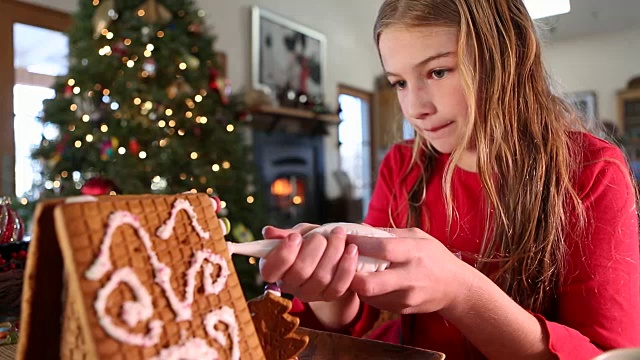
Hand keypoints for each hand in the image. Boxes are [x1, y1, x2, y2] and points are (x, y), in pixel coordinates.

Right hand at [259, 223, 358, 302]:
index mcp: (274, 269)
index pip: (270, 270)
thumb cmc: (310, 242)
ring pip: (321, 278)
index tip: (295, 237)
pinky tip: (351, 249)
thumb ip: (285, 234)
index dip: (283, 254)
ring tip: (339, 235)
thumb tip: (268, 232)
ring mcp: (309, 294)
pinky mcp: (329, 296)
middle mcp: (289, 285)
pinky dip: (347, 266)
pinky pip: (338, 286)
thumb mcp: (298, 234)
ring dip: (333, 252)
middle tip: (322, 234)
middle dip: (314, 247)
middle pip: (300, 271)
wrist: (331, 253)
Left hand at [348, 227, 473, 314]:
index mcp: (413, 253)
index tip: (344, 238)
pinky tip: (368, 281)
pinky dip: (367, 292)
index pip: (381, 249)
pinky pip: (375, 302)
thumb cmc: (435, 257)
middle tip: (342, 262)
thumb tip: (359, 227)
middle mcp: (409, 277)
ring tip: (352, 270)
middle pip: (369, 284)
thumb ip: (388, 233)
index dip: (359, 244)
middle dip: (350, 274)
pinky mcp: (401, 309)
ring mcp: (405, 297)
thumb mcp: (417, 237)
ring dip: (356, 283)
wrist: (456, 288)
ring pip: (368, 295)